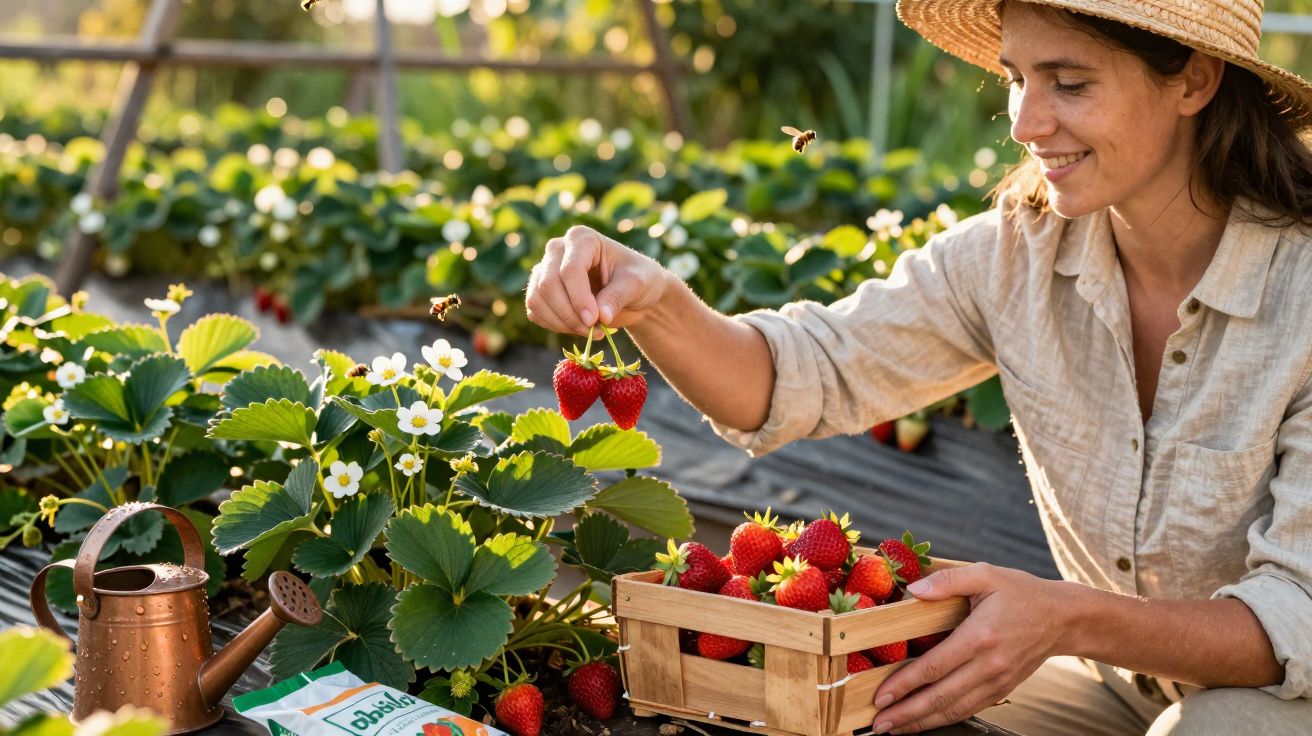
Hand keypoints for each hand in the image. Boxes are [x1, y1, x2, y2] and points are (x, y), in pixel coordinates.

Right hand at [525, 225, 672, 335]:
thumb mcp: (636, 285)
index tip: (594, 321)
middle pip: (547, 284)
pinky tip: (578, 329)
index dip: (578, 298)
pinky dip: (554, 325)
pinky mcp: (541, 291)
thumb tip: (600, 317)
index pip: (569, 269)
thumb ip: (617, 297)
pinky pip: (535, 311)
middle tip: (594, 331)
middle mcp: (558, 249)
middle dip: (569, 314)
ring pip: (536, 298)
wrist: (634, 293)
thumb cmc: (638, 279)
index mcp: (582, 239)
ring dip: (561, 323)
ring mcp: (545, 269)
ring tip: (590, 332)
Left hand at [870, 563, 1075, 733]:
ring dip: (922, 723)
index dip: (905, 684)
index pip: (934, 667)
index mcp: (980, 636)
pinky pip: (969, 709)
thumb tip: (914, 590)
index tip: (881, 695)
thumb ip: (948, 581)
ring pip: (954, 710)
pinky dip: (945, 720)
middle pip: (941, 696)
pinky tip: (925, 722)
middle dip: (906, 713)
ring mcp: (997, 681)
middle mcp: (989, 665)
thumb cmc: (1021, 592)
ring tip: (894, 729)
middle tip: (878, 724)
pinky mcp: (1002, 689)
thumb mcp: (985, 574)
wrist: (1063, 618)